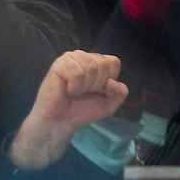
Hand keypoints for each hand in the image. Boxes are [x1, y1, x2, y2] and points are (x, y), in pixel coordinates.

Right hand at [7, 50, 127, 170]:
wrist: (61, 122)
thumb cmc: (81, 110)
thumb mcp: (109, 105)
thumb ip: (120, 93)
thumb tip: (112, 82)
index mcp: (97, 62)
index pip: (113, 62)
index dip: (108, 80)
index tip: (96, 91)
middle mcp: (84, 57)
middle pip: (103, 65)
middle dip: (96, 85)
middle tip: (83, 93)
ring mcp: (71, 58)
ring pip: (91, 68)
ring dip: (85, 87)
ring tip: (74, 91)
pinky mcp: (59, 64)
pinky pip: (78, 73)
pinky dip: (75, 87)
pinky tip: (67, 90)